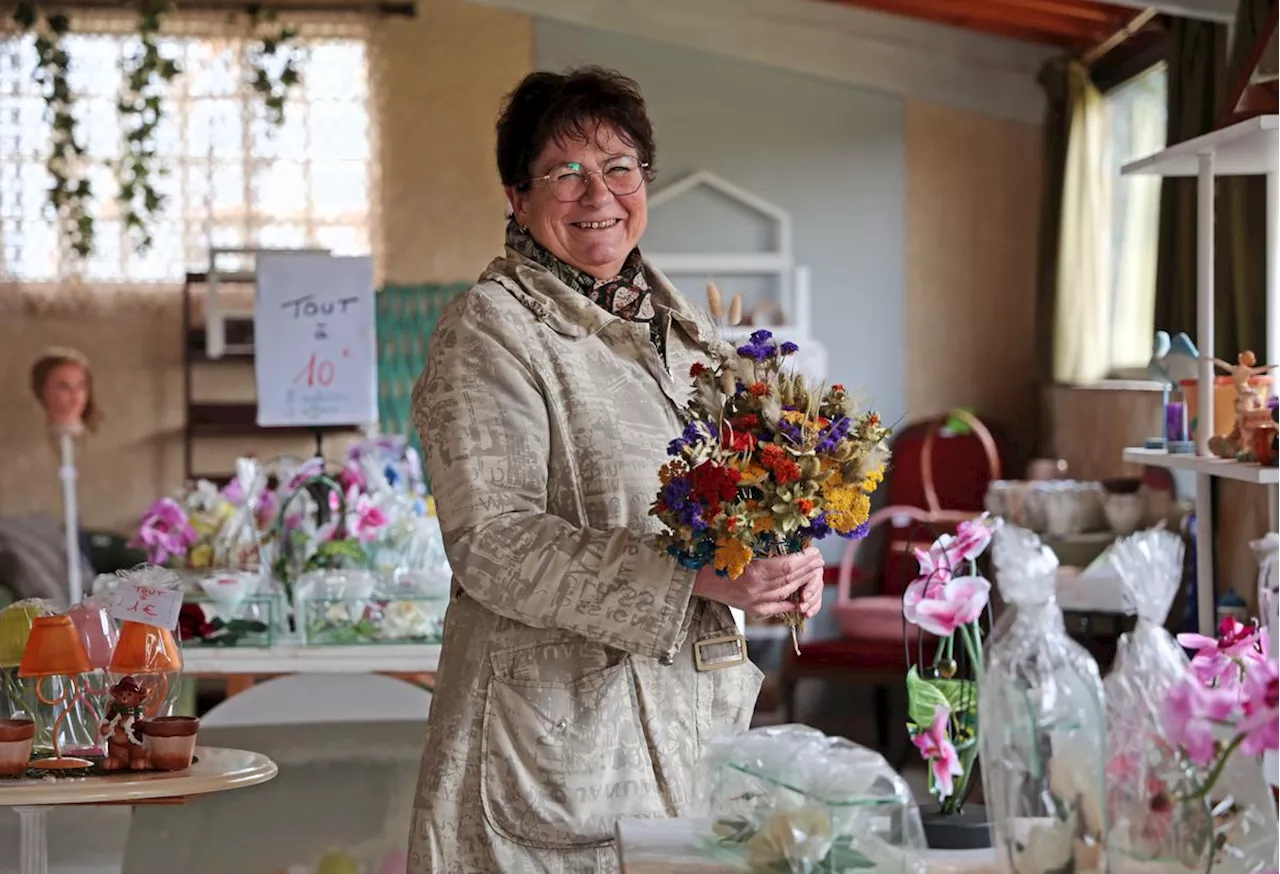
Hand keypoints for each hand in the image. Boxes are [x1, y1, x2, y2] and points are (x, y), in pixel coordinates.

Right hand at [693, 547, 824, 619]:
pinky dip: (790, 602)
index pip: (787, 565)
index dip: (804, 558)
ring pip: (786, 591)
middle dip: (808, 568)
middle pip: (790, 578)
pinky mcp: (751, 608)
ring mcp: (755, 601)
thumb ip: (759, 542)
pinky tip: (800, 598)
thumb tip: (782, 534)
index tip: (814, 550)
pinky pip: (776, 607)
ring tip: (813, 572)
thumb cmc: (712, 557)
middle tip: (819, 559)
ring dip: (803, 582)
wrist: (693, 578)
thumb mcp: (735, 545)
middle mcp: (756, 589)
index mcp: (753, 570)